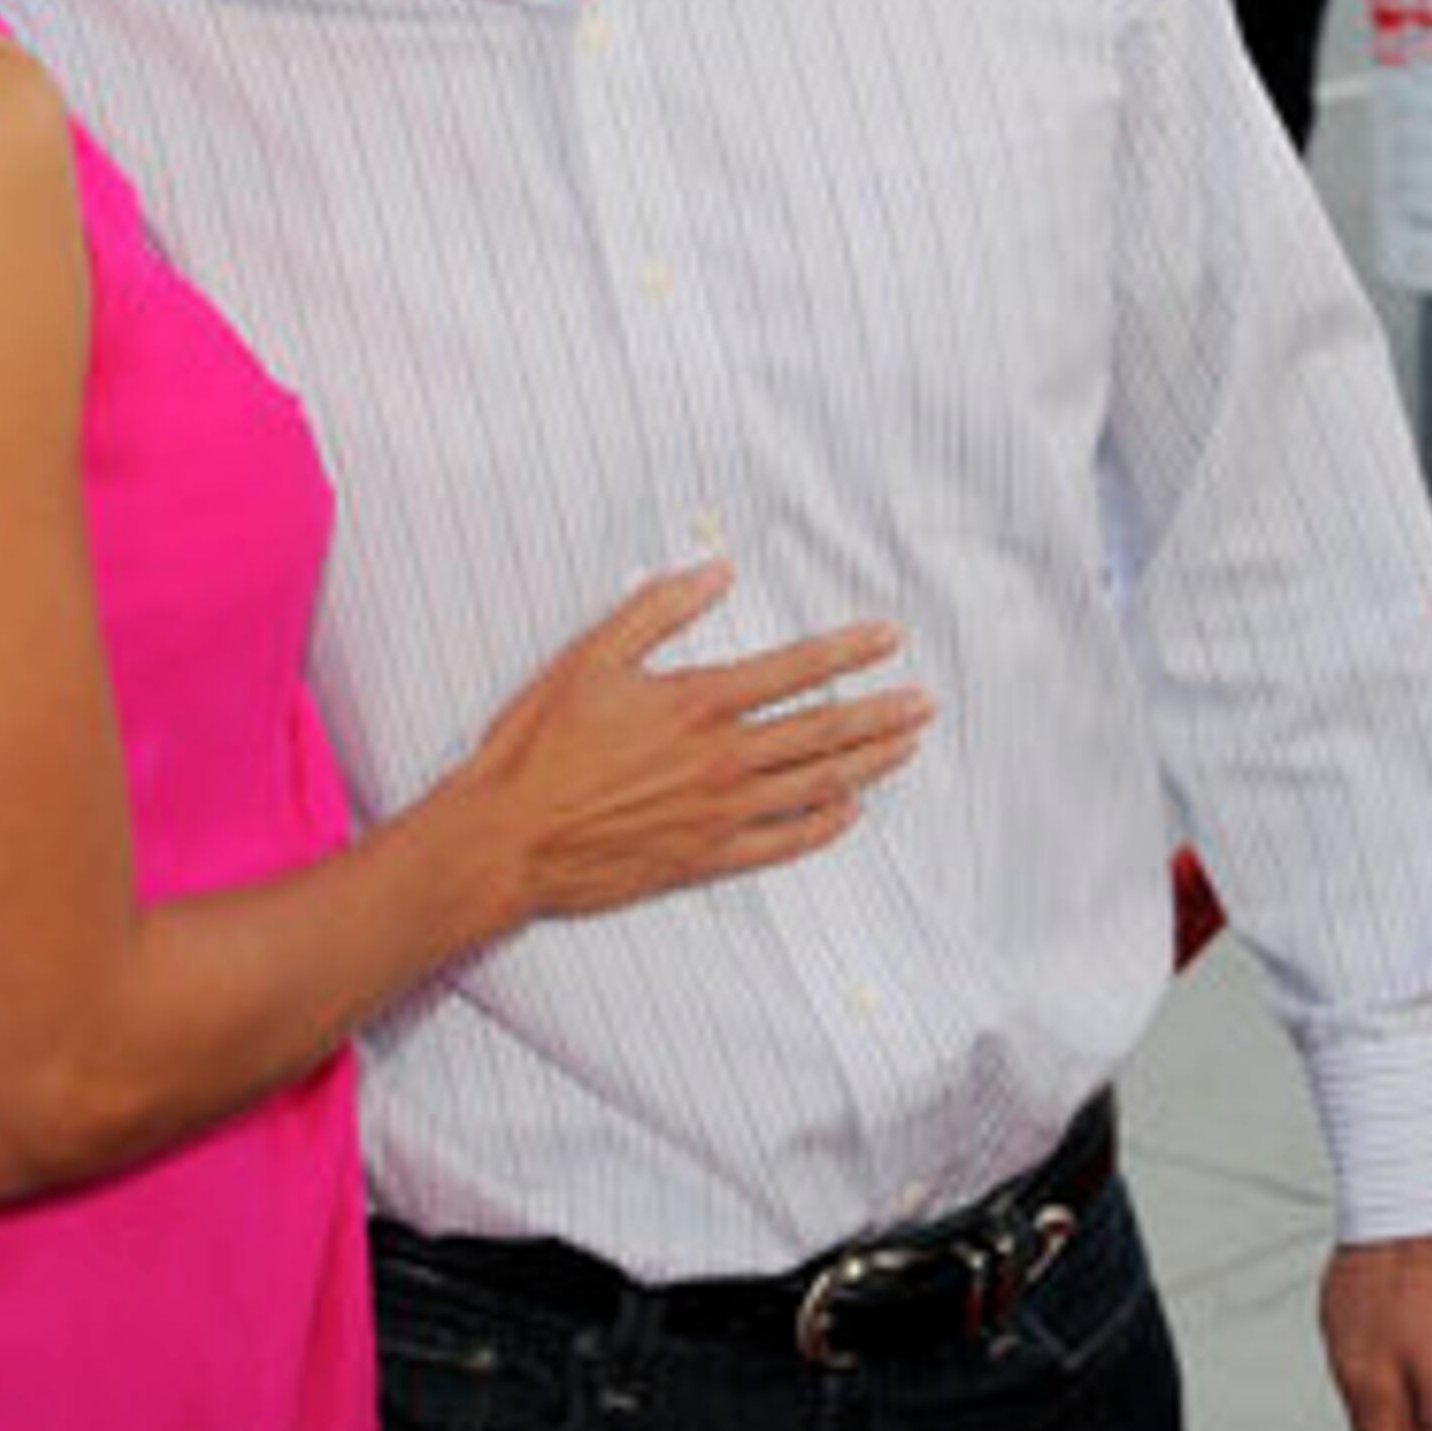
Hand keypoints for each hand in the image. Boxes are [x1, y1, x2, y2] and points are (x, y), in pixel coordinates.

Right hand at [450, 561, 932, 920]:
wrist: (505, 838)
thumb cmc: (539, 744)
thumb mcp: (590, 655)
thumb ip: (657, 609)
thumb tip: (716, 572)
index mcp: (698, 702)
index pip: (795, 668)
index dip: (849, 651)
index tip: (890, 638)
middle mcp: (722, 759)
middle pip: (823, 731)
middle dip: (880, 713)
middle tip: (926, 702)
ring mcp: (719, 813)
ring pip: (814, 785)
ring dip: (868, 764)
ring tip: (907, 748)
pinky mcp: (705, 858)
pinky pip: (781, 844)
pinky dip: (821, 827)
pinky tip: (848, 814)